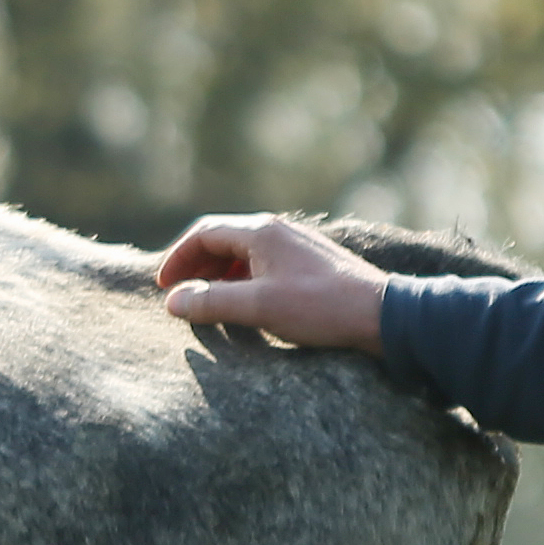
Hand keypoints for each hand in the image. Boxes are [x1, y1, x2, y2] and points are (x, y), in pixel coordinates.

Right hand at [155, 214, 390, 348]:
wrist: (379, 314)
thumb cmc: (320, 306)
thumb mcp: (259, 306)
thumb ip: (212, 302)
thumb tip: (174, 301)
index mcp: (261, 232)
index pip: (204, 233)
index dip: (178, 258)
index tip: (163, 286)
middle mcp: (278, 230)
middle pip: (223, 240)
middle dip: (196, 266)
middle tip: (181, 295)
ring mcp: (296, 245)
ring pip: (244, 253)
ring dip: (219, 275)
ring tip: (208, 303)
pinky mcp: (310, 263)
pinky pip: (264, 264)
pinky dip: (243, 280)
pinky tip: (246, 304)